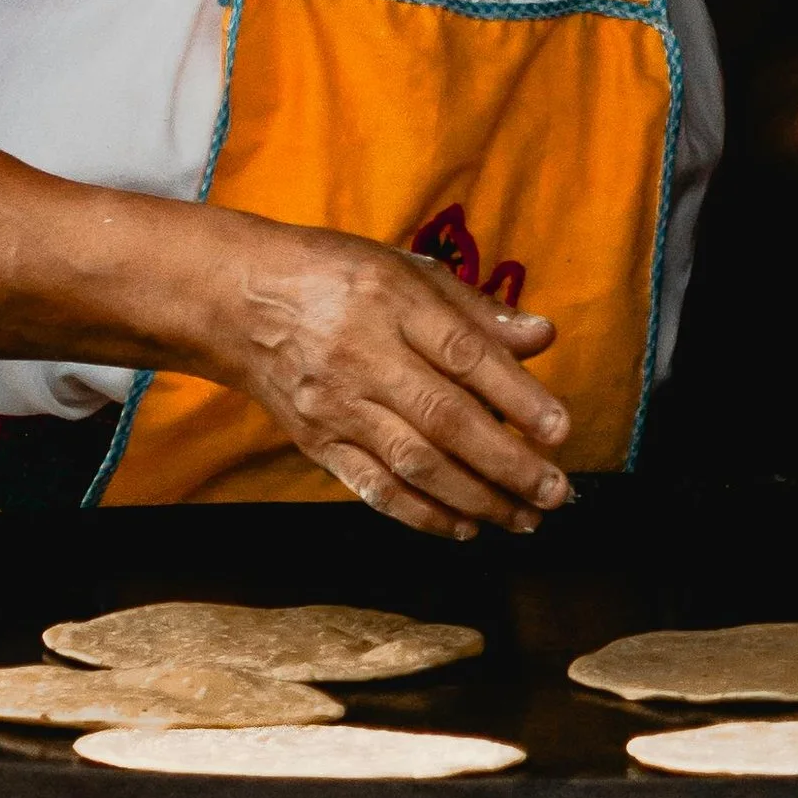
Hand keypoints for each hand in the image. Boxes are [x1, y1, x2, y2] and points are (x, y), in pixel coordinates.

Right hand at [186, 219, 573, 538]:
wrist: (235, 301)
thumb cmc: (333, 276)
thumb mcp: (405, 270)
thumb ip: (475, 310)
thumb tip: (543, 337)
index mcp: (390, 301)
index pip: (464, 354)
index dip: (518, 396)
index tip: (561, 431)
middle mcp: (362, 355)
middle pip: (446, 418)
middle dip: (508, 464)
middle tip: (556, 494)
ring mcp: (336, 404)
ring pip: (414, 462)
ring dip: (476, 498)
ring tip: (523, 518)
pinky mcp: (316, 441)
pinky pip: (374, 487)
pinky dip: (421, 514)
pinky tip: (462, 527)